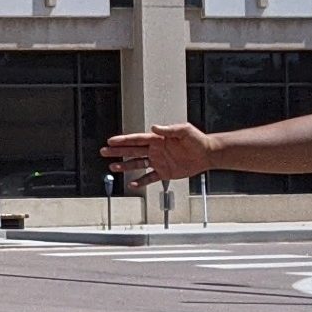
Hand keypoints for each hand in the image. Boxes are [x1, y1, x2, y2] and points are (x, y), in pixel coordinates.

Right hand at [101, 125, 216, 188]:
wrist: (207, 154)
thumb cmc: (197, 140)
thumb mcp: (184, 130)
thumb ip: (168, 129)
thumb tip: (154, 127)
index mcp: (158, 139)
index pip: (136, 139)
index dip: (123, 140)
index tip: (111, 141)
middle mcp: (156, 150)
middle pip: (132, 151)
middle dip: (117, 151)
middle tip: (105, 151)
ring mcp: (159, 161)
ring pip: (137, 164)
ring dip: (125, 166)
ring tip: (113, 168)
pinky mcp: (164, 172)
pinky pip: (149, 178)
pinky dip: (141, 181)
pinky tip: (132, 184)